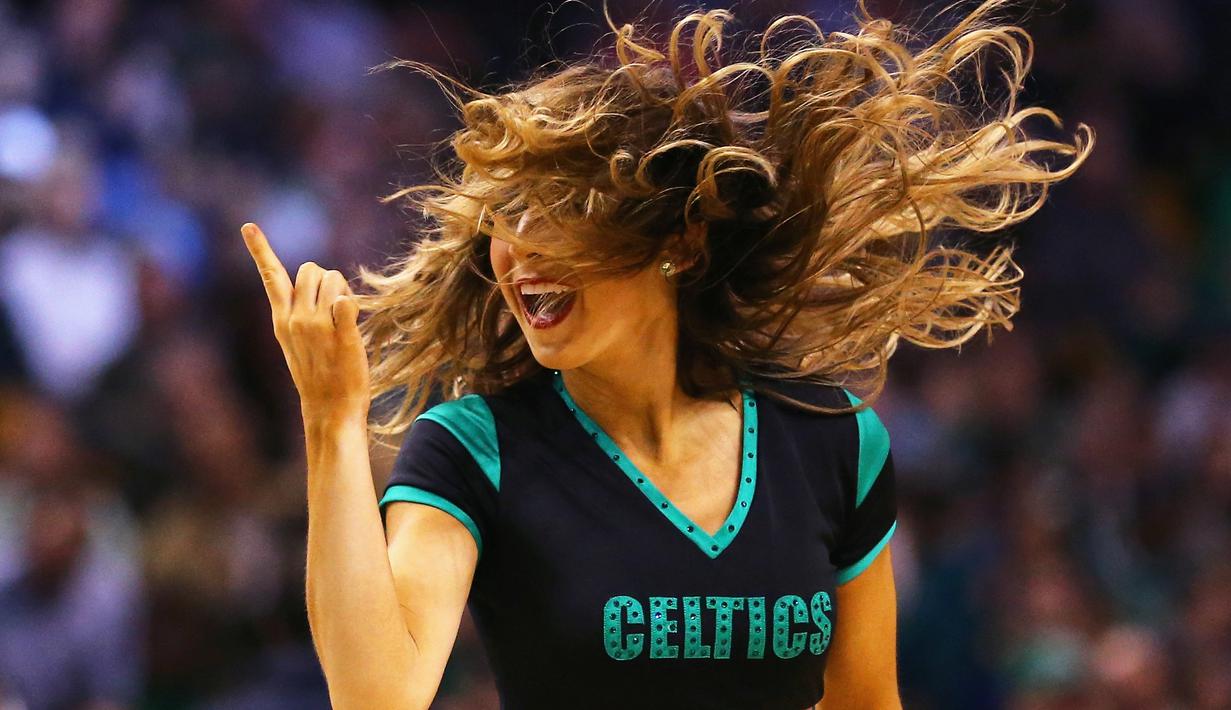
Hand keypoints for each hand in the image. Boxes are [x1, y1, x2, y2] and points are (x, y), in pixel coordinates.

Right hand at [241, 222, 369, 426]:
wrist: (330, 409)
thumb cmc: (318, 375)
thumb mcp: (296, 342)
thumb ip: (299, 312)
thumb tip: (312, 282)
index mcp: (282, 320)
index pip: (271, 277)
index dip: (260, 250)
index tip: (248, 226)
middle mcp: (295, 319)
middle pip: (311, 269)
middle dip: (326, 279)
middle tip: (335, 307)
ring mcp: (317, 326)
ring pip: (332, 278)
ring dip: (343, 290)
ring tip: (344, 320)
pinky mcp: (341, 333)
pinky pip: (348, 300)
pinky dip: (353, 306)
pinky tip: (351, 327)